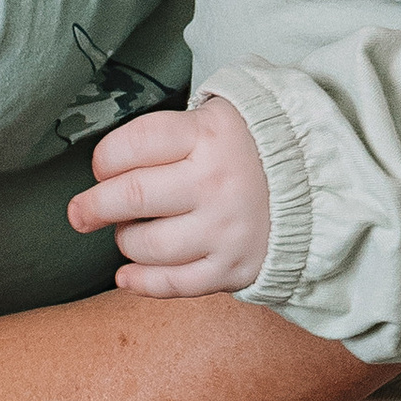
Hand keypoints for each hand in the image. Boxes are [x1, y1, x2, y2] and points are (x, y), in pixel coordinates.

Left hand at [68, 97, 272, 295]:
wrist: (319, 185)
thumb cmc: (251, 149)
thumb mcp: (219, 116)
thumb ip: (169, 131)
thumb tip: (107, 163)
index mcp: (208, 135)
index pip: (133, 144)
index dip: (104, 159)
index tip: (102, 168)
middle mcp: (215, 182)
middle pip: (131, 196)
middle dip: (93, 207)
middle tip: (81, 213)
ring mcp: (225, 228)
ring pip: (147, 244)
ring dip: (125, 241)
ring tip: (128, 233)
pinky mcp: (233, 267)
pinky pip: (175, 283)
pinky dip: (141, 283)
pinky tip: (126, 275)